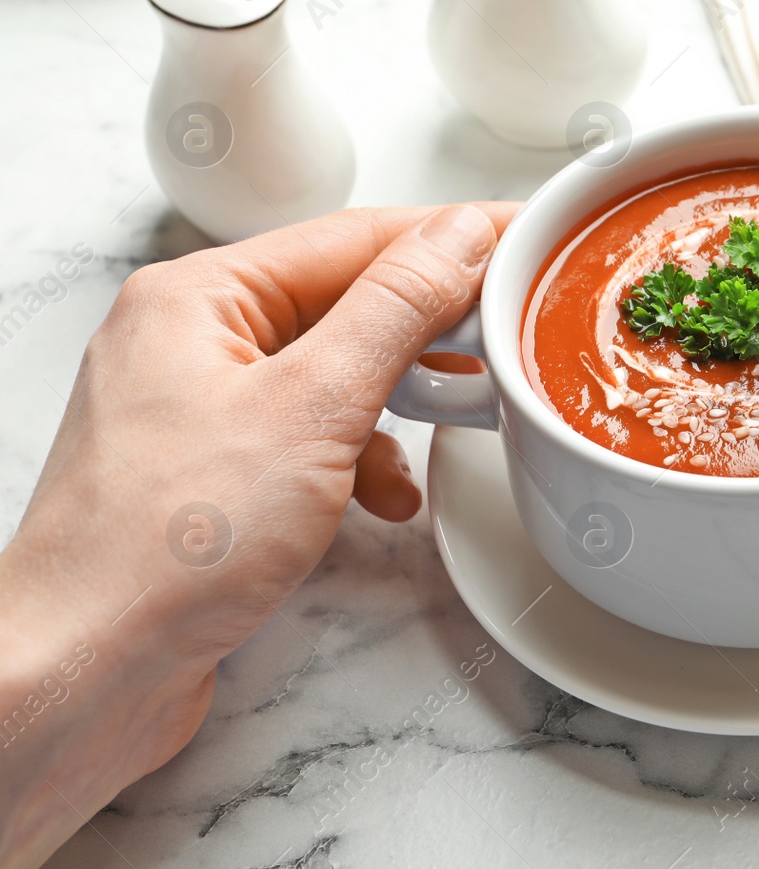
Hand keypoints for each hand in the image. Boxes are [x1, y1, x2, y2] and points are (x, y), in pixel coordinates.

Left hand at [0, 204, 513, 866]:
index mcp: (199, 297)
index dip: (451, 237)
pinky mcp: (214, 475)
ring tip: (455, 416)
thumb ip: (395, 311)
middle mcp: (191, 341)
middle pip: (344, 302)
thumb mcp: (310, 408)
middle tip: (508, 332)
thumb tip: (457, 237)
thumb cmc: (158, 549)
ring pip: (334, 372)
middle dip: (430, 327)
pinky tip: (385, 497)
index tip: (524, 239)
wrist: (82, 675)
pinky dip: (361, 459)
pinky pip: (310, 435)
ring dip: (401, 398)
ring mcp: (199, 409)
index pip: (354, 238)